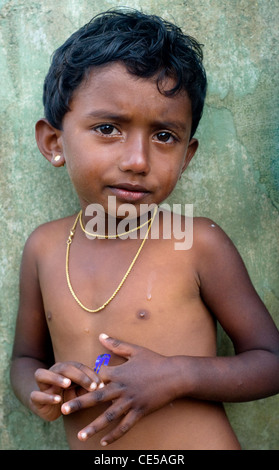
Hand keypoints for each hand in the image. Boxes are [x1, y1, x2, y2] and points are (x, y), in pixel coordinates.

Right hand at [30, 361, 101, 420]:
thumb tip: (103, 386)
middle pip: (64, 368)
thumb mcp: (80, 391)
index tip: (101, 385)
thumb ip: (88, 387)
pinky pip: (36, 394)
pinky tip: (57, 399)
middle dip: (79, 376)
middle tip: (91, 386)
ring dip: (56, 378)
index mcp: (65, 369)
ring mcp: (42, 385)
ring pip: (42, 374)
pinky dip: (46, 396)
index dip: (90, 374)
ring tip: (68, 384)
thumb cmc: (67, 395)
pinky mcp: (35, 398)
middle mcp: (52, 373)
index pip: (79, 366)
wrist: (47, 406)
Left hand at [61, 334, 175, 445]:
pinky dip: (115, 435)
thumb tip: (101, 335)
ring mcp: (131, 402)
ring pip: (109, 416)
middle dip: (79, 403)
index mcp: (119, 373)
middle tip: (64, 409)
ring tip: (81, 435)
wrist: (175, 375)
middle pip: (97, 397)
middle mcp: (122, 388)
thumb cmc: (154, 361)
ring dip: (94, 426)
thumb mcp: (135, 350)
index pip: (98, 377)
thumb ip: (116, 344)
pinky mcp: (139, 412)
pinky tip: (104, 442)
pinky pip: (125, 426)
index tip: (82, 381)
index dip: (90, 379)